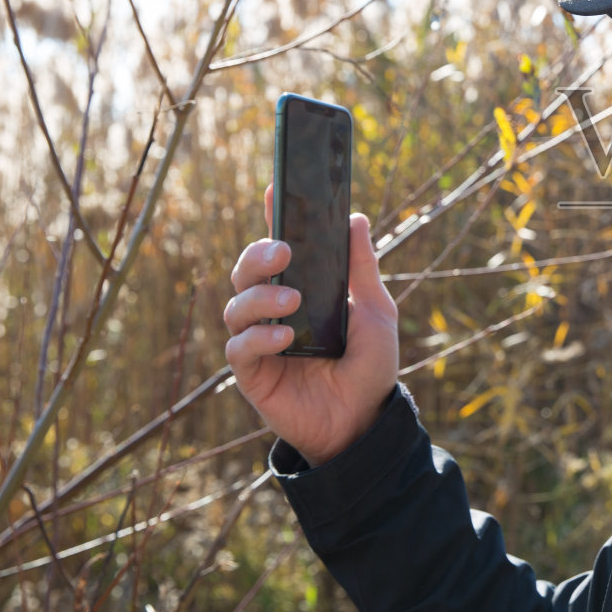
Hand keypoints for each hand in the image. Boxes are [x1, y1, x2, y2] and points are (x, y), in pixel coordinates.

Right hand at [222, 185, 398, 465]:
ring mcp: (260, 341)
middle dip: (258, 254)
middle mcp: (274, 311)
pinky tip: (284, 337)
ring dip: (260, 296)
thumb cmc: (370, 366)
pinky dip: (257, 337)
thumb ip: (362, 269)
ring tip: (292, 300)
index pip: (279, 250)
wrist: (365, 422)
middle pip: (246, 271)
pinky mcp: (252, 374)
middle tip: (283, 251)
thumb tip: (355, 218)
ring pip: (236, 306)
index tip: (273, 189)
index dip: (272, 219)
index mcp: (302, 290)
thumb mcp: (375, 313)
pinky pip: (239, 348)